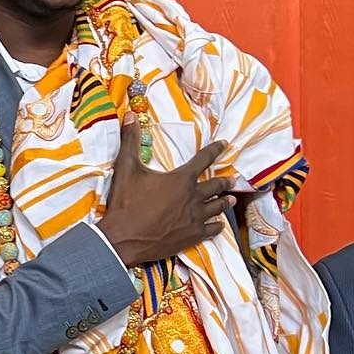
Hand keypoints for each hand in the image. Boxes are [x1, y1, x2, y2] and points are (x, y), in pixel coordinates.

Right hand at [99, 122, 235, 266]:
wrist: (123, 239)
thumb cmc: (125, 204)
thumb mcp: (126, 169)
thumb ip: (130, 141)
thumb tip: (131, 115)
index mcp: (181, 179)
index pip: (204, 159)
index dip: (215, 149)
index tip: (225, 144)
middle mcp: (194, 197)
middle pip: (216, 185)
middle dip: (225, 181)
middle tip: (231, 180)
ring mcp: (195, 217)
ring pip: (218, 207)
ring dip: (224, 201)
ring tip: (230, 200)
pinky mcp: (192, 235)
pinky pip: (212, 229)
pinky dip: (217, 225)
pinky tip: (219, 224)